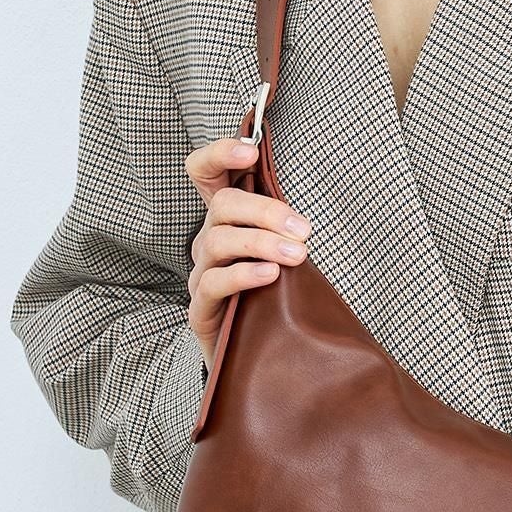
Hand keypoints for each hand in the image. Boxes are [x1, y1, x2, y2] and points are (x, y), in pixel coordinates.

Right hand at [184, 136, 312, 367]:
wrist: (263, 359)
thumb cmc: (276, 299)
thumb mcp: (285, 255)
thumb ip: (287, 226)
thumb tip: (311, 205)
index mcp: (227, 221)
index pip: (205, 173)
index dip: (219, 155)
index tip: (249, 151)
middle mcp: (208, 242)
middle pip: (222, 207)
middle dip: (265, 211)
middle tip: (304, 230)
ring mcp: (200, 275)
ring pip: (217, 242)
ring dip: (262, 243)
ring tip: (297, 255)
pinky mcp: (201, 310)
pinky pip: (213, 284)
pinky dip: (243, 275)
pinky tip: (271, 276)